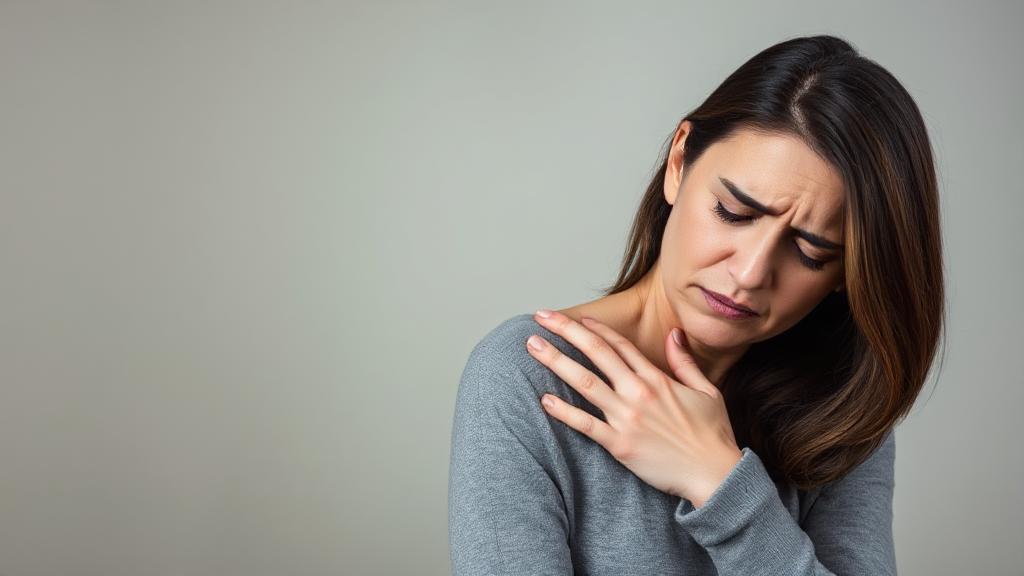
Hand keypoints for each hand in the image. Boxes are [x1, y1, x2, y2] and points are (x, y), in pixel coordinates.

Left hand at [526, 309, 742, 506]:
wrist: (715, 474)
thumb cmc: (712, 435)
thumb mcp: (707, 390)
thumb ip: (685, 361)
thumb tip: (674, 334)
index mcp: (657, 379)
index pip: (619, 345)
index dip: (595, 329)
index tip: (576, 318)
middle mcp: (638, 393)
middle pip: (596, 354)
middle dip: (566, 331)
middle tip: (541, 317)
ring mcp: (627, 418)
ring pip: (585, 383)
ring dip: (557, 362)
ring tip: (533, 346)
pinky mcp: (620, 445)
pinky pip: (586, 425)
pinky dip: (564, 412)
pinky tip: (544, 400)